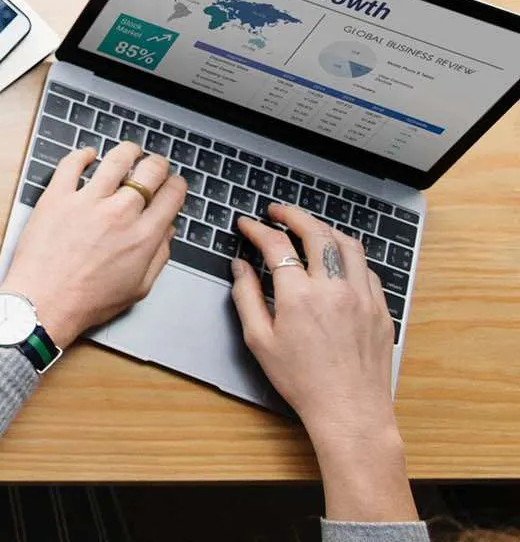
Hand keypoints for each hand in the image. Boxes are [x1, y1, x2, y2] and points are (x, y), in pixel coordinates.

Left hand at [0, 143, 186, 348]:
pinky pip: (71, 163)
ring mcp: (87, 202)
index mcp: (143, 235)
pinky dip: (82, 155)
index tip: (172, 185)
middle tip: (154, 166)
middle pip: (151, 170)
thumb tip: (167, 232)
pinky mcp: (56, 197)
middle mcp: (119, 213)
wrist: (43, 304)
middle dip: (158, 164)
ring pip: (117, 159)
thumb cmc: (86, 302)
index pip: (173, 194)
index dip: (177, 185)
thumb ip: (158, 256)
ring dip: (128, 151)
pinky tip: (87, 156)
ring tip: (129, 152)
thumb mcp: (138, 288)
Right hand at [231, 205, 396, 438]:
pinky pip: (367, 268)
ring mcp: (363, 296)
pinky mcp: (380, 307)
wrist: (349, 409)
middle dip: (293, 216)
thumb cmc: (302, 381)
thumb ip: (246, 297)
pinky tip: (338, 260)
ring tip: (309, 228)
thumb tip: (239, 267)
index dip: (258, 230)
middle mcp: (335, 289)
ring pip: (348, 244)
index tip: (247, 225)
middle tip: (277, 212)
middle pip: (316, 233)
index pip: (276, 246)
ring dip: (325, 229)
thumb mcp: (260, 342)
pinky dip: (349, 255)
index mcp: (300, 297)